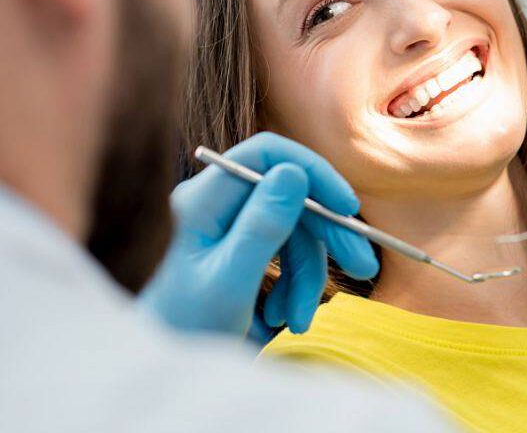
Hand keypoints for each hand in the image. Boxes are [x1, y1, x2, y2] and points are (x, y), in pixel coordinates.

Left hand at [140, 132, 377, 338]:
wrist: (161, 371)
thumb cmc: (182, 330)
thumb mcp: (229, 282)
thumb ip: (262, 226)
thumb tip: (294, 172)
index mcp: (203, 200)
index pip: (267, 155)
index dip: (313, 172)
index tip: (348, 207)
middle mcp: (215, 205)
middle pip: (289, 197)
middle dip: (326, 236)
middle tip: (364, 267)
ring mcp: (227, 228)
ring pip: (292, 232)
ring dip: (307, 277)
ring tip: (297, 322)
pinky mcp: (239, 252)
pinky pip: (283, 256)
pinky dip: (293, 287)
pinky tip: (281, 320)